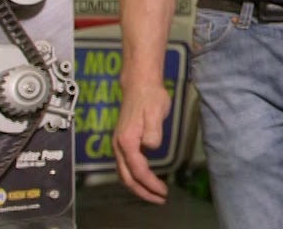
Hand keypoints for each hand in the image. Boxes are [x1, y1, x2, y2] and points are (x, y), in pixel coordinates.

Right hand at [113, 82, 172, 203]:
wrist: (139, 84)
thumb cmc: (150, 97)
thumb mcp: (156, 112)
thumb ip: (153, 131)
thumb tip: (150, 147)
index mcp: (127, 141)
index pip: (138, 171)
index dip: (150, 184)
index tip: (163, 191)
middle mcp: (119, 146)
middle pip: (127, 178)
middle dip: (143, 192)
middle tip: (159, 199)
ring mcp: (118, 144)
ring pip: (124, 173)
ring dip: (138, 187)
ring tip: (154, 194)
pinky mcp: (122, 142)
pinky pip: (125, 166)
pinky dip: (134, 177)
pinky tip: (145, 178)